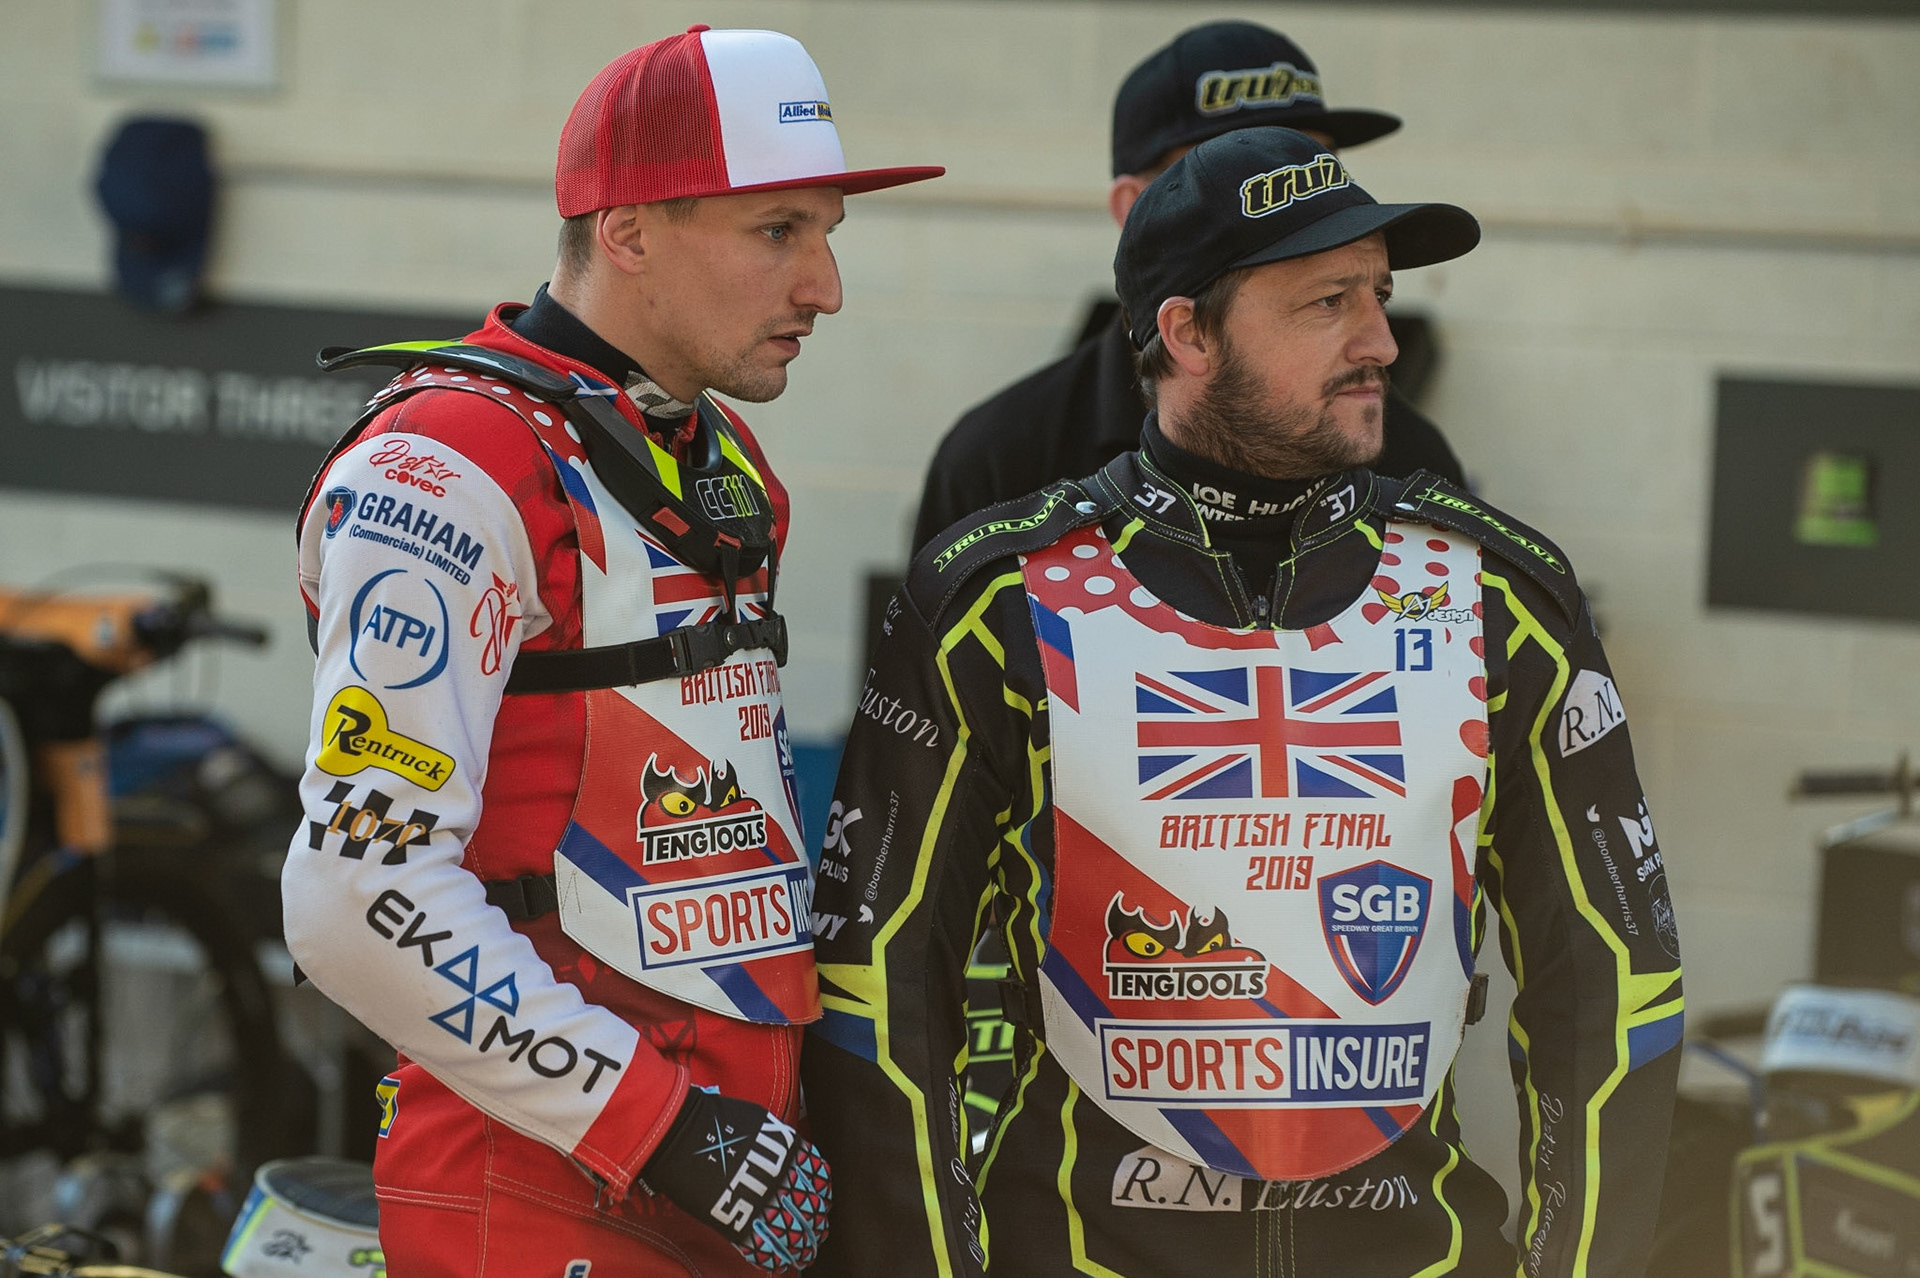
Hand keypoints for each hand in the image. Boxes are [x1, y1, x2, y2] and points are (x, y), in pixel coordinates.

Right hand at [643, 1088, 830, 1271]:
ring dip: (800, 1247)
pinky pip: (763, 1247)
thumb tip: (784, 1152)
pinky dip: (772, 1258)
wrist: (682, 1133)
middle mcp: (781, 1178)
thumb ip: (777, 1141)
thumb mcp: (760, 1122)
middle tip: (816, 1234)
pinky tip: (778, 1263)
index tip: (821, 1204)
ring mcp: (760, 1201)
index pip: (819, 1180)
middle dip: (815, 1226)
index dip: (821, 1196)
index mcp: (788, 1152)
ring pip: (791, 1232)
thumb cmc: (715, 1121)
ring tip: (803, 1254)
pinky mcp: (737, 1222)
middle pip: (809, 1209)